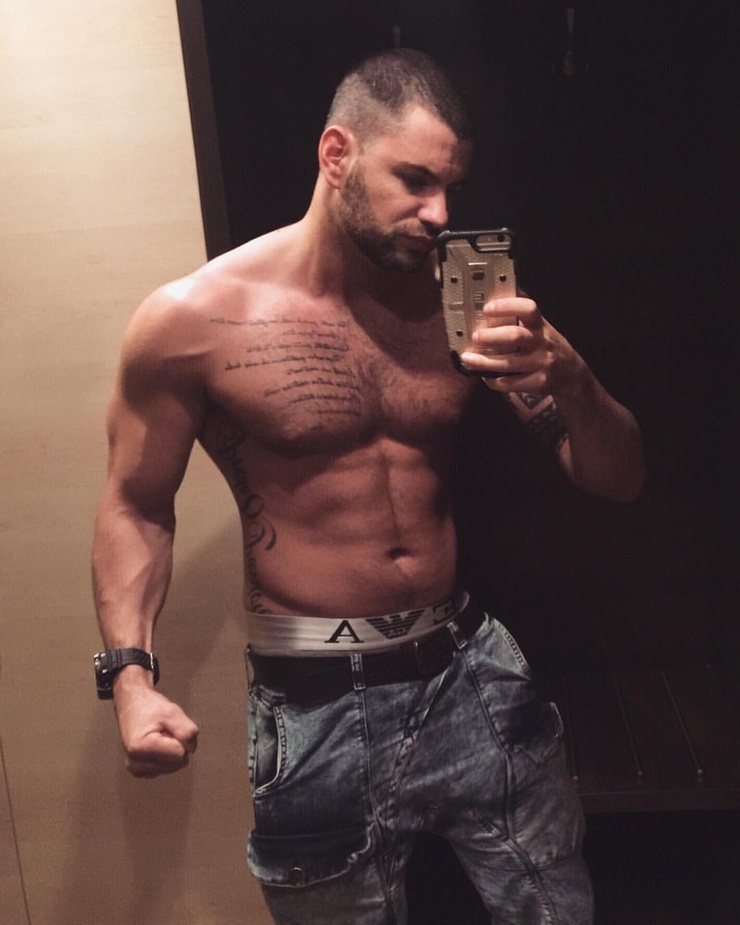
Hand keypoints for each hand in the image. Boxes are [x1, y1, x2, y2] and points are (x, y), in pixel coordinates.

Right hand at [114, 682, 198, 778]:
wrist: (132, 707)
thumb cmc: (151, 708)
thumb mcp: (173, 712)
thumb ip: (187, 731)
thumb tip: (191, 750)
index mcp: (141, 748)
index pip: (180, 754)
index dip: (180, 738)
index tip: (167, 726)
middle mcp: (135, 764)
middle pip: (178, 763)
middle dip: (177, 745)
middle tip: (164, 730)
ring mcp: (137, 770)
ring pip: (174, 767)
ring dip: (172, 750)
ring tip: (160, 736)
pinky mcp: (140, 772)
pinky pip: (167, 769)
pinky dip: (167, 756)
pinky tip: (156, 744)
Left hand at [460, 297, 582, 393]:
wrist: (571, 374)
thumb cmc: (548, 346)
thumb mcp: (541, 327)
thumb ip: (522, 315)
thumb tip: (501, 291)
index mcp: (541, 325)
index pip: (528, 309)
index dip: (507, 306)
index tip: (487, 308)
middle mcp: (543, 342)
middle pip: (516, 336)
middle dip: (492, 336)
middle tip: (475, 336)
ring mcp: (542, 363)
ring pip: (509, 363)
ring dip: (485, 361)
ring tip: (468, 358)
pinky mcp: (539, 382)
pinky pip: (513, 383)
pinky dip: (495, 381)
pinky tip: (485, 377)